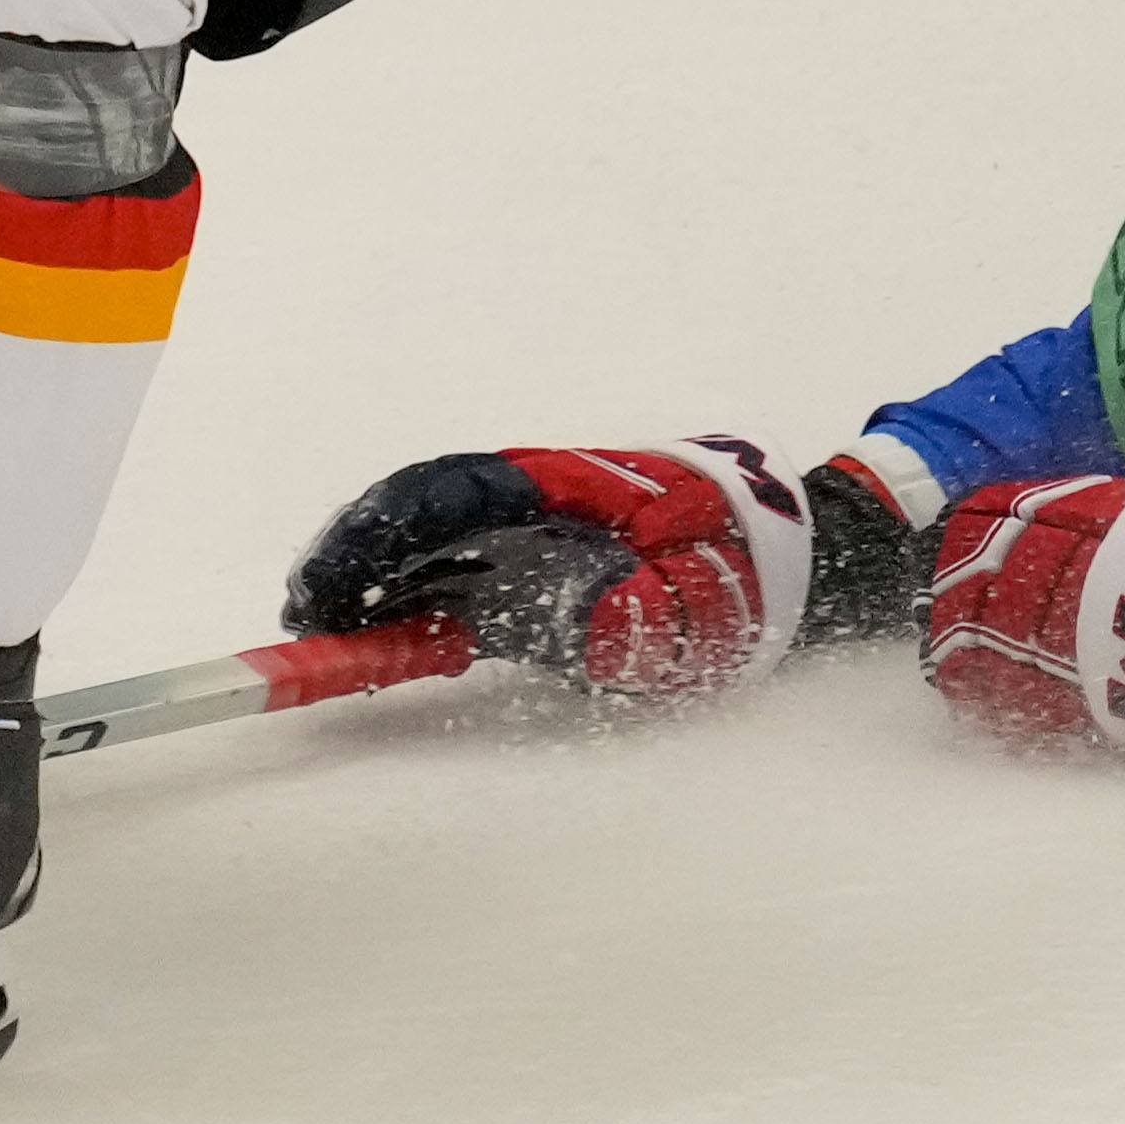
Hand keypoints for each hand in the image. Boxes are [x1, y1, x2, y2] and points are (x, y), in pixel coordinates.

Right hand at [281, 438, 831, 700]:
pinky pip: (467, 571)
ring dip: (381, 584)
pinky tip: (397, 636)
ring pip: (438, 541)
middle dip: (357, 562)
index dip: (372, 539)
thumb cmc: (752, 576)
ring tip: (337, 637)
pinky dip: (419, 599)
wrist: (812, 559)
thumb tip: (529, 626)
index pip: (441, 495)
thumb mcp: (689, 608)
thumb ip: (607, 618)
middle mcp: (540, 497)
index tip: (328, 590)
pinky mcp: (552, 563)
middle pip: (421, 513)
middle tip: (312, 624)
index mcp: (563, 485)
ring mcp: (544, 528)